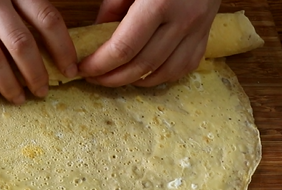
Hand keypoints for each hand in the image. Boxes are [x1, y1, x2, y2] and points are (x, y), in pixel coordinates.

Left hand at [79, 0, 220, 86]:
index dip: (99, 65)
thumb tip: (97, 38)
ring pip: (163, 72)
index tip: (83, 69)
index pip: (123, 48)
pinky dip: (161, 77)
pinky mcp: (206, 34)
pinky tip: (143, 74)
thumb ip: (112, 8)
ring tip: (115, 78)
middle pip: (141, 65)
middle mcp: (181, 19)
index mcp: (158, 3)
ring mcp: (197, 29)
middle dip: (112, 78)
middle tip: (93, 78)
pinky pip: (184, 67)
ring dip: (135, 81)